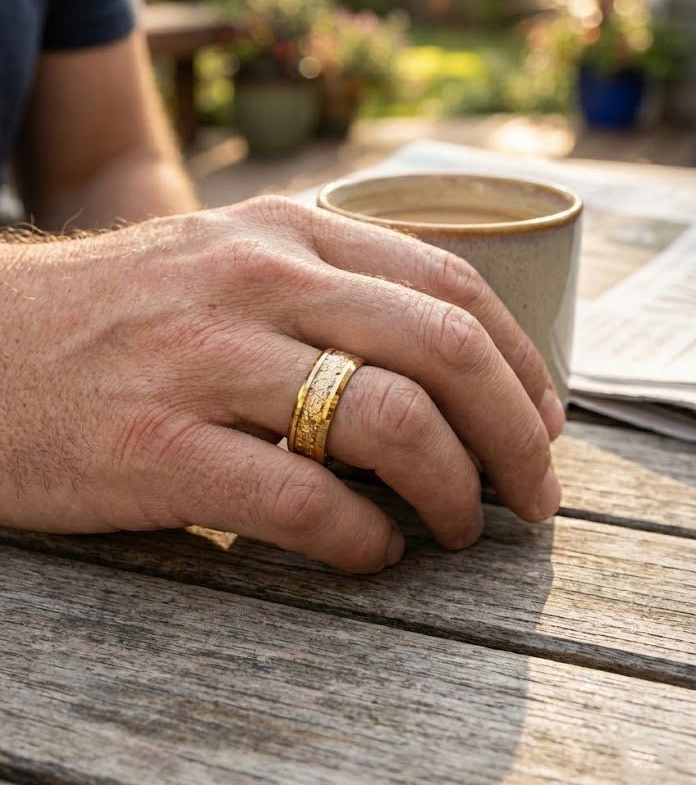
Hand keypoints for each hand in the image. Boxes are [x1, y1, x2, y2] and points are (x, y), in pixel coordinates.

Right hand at [0, 196, 563, 571]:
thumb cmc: (114, 316)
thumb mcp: (223, 259)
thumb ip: (323, 288)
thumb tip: (438, 366)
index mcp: (282, 232)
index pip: (448, 280)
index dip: (520, 358)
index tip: (545, 415)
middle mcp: (255, 281)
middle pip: (443, 348)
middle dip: (517, 432)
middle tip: (536, 492)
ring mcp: (206, 360)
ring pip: (391, 422)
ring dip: (454, 491)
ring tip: (457, 528)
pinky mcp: (160, 447)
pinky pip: (305, 501)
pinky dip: (363, 541)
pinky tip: (369, 552)